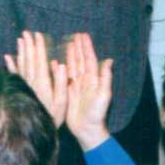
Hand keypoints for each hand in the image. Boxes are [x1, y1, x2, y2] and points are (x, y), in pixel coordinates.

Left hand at [4, 30, 67, 127]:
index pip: (40, 60)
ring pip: (21, 65)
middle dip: (29, 45)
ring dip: (21, 51)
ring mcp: (23, 86)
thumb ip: (60, 83)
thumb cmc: (52, 118)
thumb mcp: (61, 103)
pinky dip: (10, 65)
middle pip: (29, 59)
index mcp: (42, 83)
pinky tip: (7, 56)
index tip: (38, 35)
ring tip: (20, 39)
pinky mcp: (19, 91)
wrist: (34, 133)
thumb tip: (60, 65)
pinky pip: (14, 75)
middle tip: (27, 32)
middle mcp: (31, 82)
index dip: (39, 47)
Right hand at [65, 32, 112, 150]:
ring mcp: (76, 86)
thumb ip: (105, 78)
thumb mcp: (104, 95)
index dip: (86, 47)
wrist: (87, 130)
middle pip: (80, 60)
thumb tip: (110, 60)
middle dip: (78, 47)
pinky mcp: (68, 92)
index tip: (83, 35)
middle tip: (76, 35)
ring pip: (72, 66)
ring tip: (68, 43)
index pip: (89, 59)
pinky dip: (59, 68)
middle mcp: (84, 80)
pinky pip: (63, 77)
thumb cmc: (97, 114)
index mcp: (93, 79)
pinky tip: (55, 62)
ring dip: (70, 55)